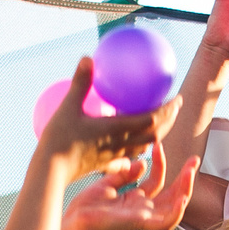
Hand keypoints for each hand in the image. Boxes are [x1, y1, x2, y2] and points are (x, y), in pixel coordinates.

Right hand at [38, 56, 178, 180]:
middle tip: (175, 107)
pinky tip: (133, 142)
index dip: (168, 110)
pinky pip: (129, 156)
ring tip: (159, 123)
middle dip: (169, 121)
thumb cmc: (58, 139)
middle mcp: (122, 145)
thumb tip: (88, 58)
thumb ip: (81, 82)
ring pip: (144, 146)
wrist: (50, 171)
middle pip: (155, 134)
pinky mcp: (106, 164)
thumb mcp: (67, 106)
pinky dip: (138, 147)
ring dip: (157, 134)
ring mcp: (115, 157)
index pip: (153, 120)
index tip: (178, 98)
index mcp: (118, 130)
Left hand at [63, 145, 201, 229]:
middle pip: (172, 194)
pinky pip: (165, 222)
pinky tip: (183, 198)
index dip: (161, 163)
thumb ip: (125, 174)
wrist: (73, 222)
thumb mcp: (107, 183)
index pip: (157, 181)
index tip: (157, 144)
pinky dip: (176, 212)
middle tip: (195, 159)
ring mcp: (143, 217)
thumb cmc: (86, 207)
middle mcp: (142, 209)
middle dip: (185, 177)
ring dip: (185, 190)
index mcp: (134, 200)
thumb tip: (142, 163)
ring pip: (174, 207)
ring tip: (190, 172)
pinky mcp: (139, 224)